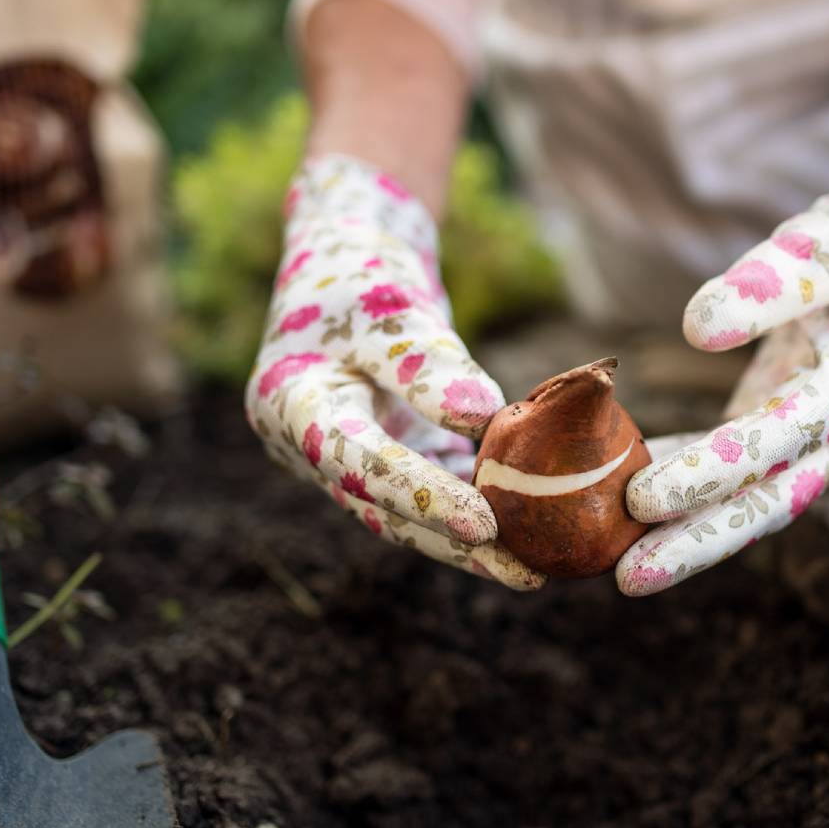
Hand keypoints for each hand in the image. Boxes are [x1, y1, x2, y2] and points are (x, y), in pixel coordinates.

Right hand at [246, 154, 544, 589]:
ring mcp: (343, 456)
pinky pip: (430, 486)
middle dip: (455, 545)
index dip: (423, 496)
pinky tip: (528, 526)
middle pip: (386, 508)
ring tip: (535, 567)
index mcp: (292, 404)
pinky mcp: (383, 451)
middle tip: (524, 574)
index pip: (361, 462)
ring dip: (468, 541)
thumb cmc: (360, 270)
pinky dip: (474, 502)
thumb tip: (485, 420)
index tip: (485, 524)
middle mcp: (310, 445)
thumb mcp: (392, 304)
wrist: (343, 253)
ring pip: (408, 510)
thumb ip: (427, 365)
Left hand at [619, 152, 828, 594]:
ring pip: (757, 497)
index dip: (712, 471)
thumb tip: (697, 328)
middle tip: (627, 580)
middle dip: (699, 542)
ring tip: (620, 566)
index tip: (645, 496)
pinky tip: (629, 488)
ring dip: (693, 531)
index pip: (778, 441)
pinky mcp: (802, 426)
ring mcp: (827, 437)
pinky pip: (745, 465)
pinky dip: (693, 475)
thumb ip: (775, 281)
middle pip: (769, 501)